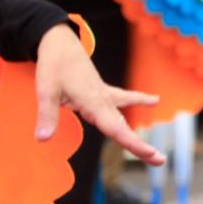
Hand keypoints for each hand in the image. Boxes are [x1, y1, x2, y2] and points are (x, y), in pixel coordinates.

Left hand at [33, 24, 163, 163]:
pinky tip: (154, 100)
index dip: (133, 143)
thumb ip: (47, 116)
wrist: (59, 42)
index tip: (149, 154)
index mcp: (93, 101)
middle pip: (124, 128)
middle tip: (160, 161)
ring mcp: (104, 94)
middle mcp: (103, 100)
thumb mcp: (45, 90)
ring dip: (136, 135)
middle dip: (140, 146)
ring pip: (123, 119)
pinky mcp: (101, 90)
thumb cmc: (53, 65)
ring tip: (155, 152)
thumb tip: (42, 139)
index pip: (116, 128)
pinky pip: (123, 98)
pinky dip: (138, 99)